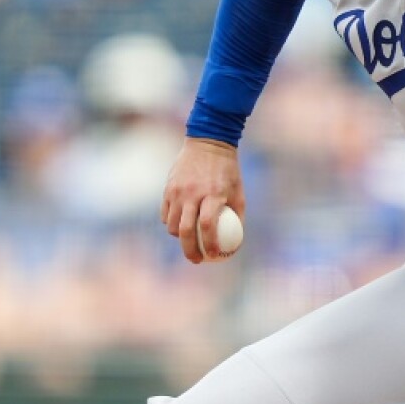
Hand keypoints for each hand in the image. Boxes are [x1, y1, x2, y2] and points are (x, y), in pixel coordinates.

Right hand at [161, 137, 246, 263]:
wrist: (209, 143)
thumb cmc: (228, 170)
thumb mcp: (238, 191)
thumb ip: (236, 215)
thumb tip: (236, 240)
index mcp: (213, 194)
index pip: (208, 227)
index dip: (210, 245)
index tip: (215, 256)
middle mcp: (193, 194)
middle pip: (186, 230)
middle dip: (189, 250)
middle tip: (196, 260)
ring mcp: (178, 191)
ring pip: (172, 224)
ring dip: (179, 237)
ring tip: (189, 241)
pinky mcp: (168, 188)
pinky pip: (165, 213)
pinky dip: (171, 223)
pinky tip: (179, 226)